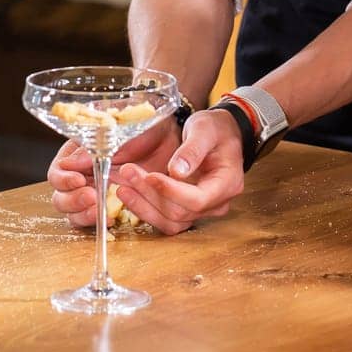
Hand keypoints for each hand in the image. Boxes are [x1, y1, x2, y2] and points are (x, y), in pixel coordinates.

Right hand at [48, 115, 179, 227]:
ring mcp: (96, 192)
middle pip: (60, 196)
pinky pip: (96, 219)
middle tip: (92, 197)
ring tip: (100, 210)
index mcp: (78, 152)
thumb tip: (70, 164)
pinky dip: (99, 222)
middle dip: (72, 200)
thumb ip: (96, 147)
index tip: (78, 180)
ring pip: (74, 213)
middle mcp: (82, 174)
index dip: (63, 179)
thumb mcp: (121, 131)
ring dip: (83, 215)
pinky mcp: (112, 206)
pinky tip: (112, 218)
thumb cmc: (145, 126)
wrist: (171, 139)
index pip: (57, 171)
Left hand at [111, 109, 243, 234]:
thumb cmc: (217, 130)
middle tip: (128, 173)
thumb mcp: (205, 129)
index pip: (197, 199)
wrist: (221, 134)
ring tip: (123, 187)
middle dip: (150, 194)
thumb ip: (192, 149)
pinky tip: (131, 195)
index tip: (149, 175)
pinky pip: (167, 219)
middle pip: (180, 212)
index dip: (170, 191)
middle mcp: (218, 203)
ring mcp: (204, 210)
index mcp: (227, 184)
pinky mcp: (189, 210)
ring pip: (171, 221)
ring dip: (144, 206)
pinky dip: (147, 210)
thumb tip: (176, 171)